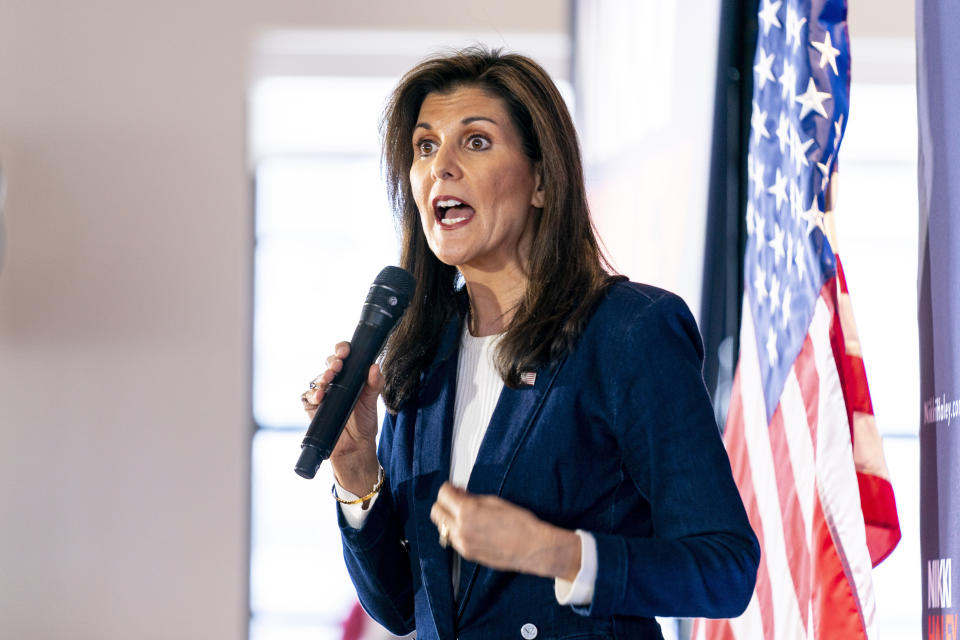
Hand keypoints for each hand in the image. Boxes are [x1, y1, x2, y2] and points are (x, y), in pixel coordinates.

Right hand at [301, 341, 382, 494]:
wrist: (355, 446)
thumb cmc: (364, 422)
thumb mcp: (371, 400)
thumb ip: (374, 383)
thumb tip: (375, 366)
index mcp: (349, 376)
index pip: (344, 356)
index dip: (342, 349)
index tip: (346, 351)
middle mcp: (335, 381)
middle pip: (329, 364)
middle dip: (332, 362)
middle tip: (338, 365)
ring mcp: (323, 393)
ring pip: (318, 378)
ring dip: (323, 377)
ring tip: (329, 379)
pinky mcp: (312, 405)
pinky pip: (308, 395)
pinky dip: (313, 395)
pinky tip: (320, 397)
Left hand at [430, 483, 580, 580]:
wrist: (532, 548)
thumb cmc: (520, 523)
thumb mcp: (494, 501)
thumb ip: (472, 497)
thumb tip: (459, 493)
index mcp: (467, 512)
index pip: (443, 495)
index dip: (448, 488)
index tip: (453, 487)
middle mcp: (460, 529)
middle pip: (436, 512)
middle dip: (444, 502)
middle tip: (455, 498)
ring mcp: (462, 544)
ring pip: (442, 527)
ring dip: (448, 518)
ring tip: (463, 513)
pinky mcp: (467, 554)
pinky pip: (452, 540)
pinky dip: (456, 531)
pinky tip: (469, 526)